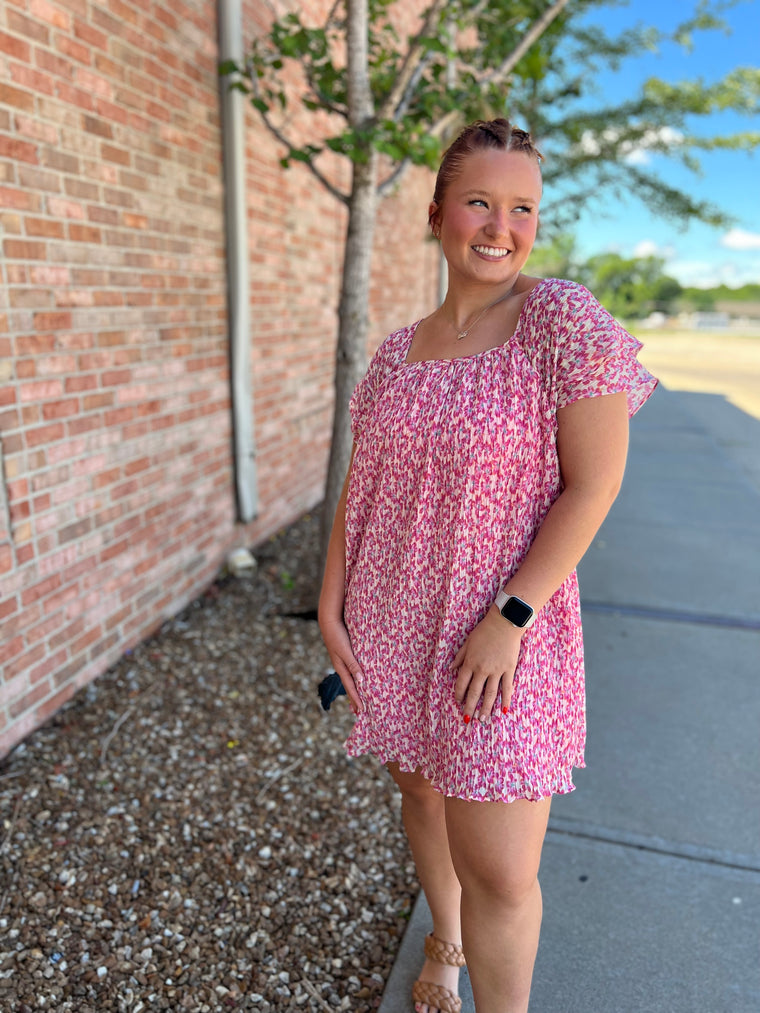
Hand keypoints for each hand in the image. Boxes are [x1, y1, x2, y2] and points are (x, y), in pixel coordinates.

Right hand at [318, 616, 362, 714]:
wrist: (329, 621)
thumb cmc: (337, 636)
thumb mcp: (345, 651)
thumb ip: (353, 665)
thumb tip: (361, 682)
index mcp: (341, 668)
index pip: (351, 687)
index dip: (357, 699)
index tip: (362, 711)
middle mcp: (341, 666)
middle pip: (349, 686)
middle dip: (354, 699)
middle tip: (359, 712)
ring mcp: (342, 661)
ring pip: (350, 679)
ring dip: (354, 690)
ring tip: (358, 699)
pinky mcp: (344, 654)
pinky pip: (351, 670)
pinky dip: (354, 679)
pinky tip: (357, 679)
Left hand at [453, 606, 522, 723]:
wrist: (504, 623)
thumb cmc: (484, 631)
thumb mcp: (467, 642)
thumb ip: (459, 657)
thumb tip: (450, 669)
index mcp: (470, 662)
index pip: (461, 683)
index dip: (458, 694)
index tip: (458, 701)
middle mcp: (482, 669)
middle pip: (474, 692)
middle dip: (469, 707)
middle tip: (467, 720)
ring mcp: (496, 671)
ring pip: (490, 694)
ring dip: (485, 708)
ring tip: (482, 719)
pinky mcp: (509, 669)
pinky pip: (507, 688)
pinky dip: (506, 700)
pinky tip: (503, 711)